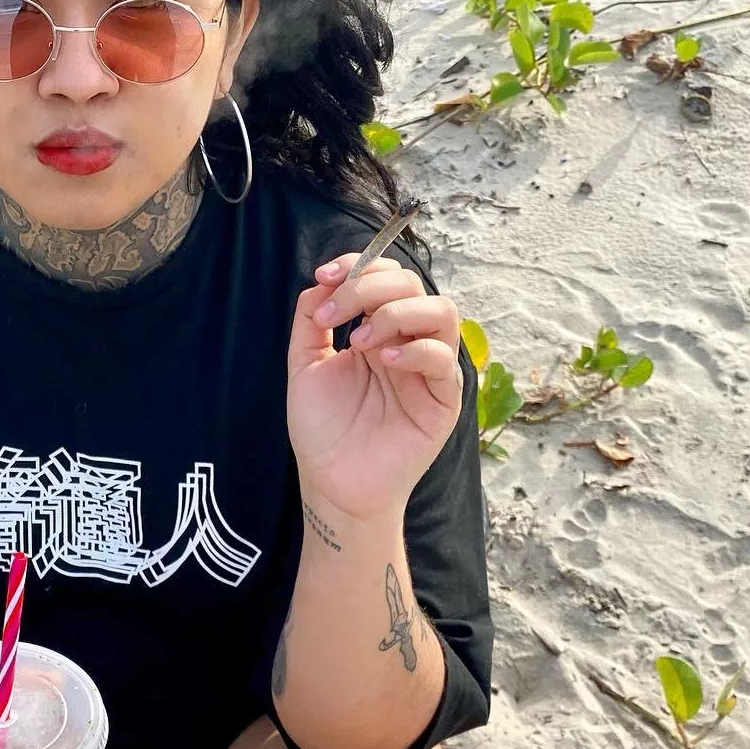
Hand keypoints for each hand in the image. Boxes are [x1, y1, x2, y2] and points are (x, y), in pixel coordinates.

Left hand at [286, 251, 464, 522]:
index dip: (358, 265)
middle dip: (369, 286)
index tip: (324, 277)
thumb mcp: (305, 364)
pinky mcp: (443, 400)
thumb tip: (321, 280)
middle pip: (412, 284)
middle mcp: (407, 342)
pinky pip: (444, 359)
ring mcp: (428, 369)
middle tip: (334, 315)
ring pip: (440, 311)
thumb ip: (311, 319)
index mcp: (377, 329)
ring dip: (396, 313)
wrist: (332, 483)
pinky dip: (414, 350)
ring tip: (359, 341)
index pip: (384, 276)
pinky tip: (382, 360)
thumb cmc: (322, 429)